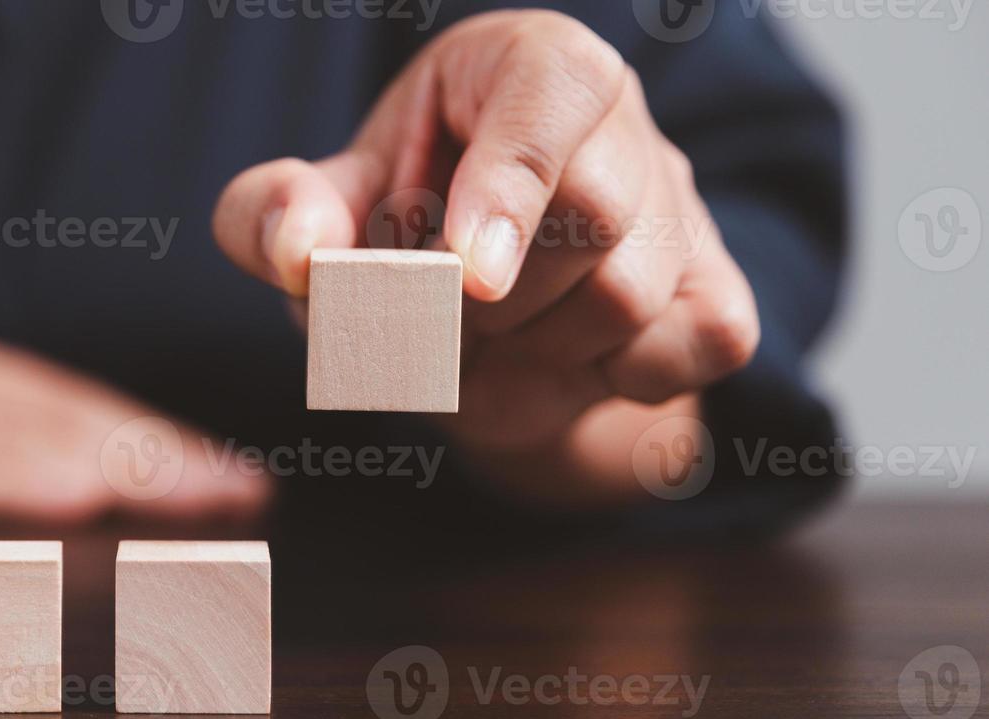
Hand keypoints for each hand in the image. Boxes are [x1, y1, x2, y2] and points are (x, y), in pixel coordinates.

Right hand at [0, 291, 265, 520]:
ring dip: (106, 463)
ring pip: (9, 432)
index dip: (154, 444)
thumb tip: (39, 491)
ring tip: (187, 496)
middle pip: (61, 414)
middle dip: (158, 457)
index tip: (231, 480)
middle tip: (243, 493)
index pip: (70, 406)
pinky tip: (57, 496)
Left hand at [213, 11, 758, 501]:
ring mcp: (682, 204)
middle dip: (490, 298)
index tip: (462, 274)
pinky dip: (620, 378)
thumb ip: (277, 213)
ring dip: (533, 348)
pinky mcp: (718, 286)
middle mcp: (619, 119)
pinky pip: (703, 342)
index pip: (549, 90)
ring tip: (486, 341)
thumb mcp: (321, 214)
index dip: (510, 181)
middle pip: (593, 211)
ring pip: (633, 292)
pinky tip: (563, 363)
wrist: (479, 322)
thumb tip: (297, 253)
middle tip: (434, 318)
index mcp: (524, 64)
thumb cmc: (397, 238)